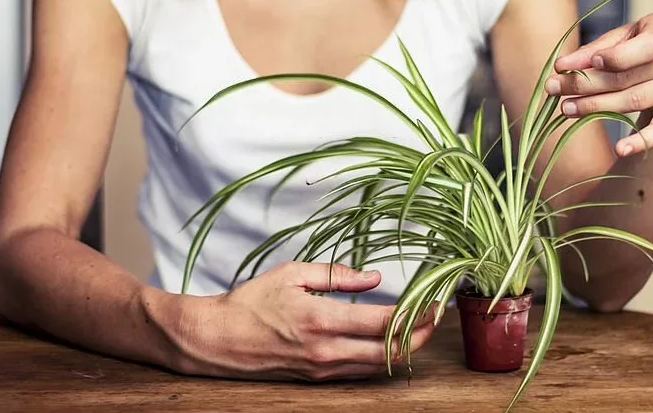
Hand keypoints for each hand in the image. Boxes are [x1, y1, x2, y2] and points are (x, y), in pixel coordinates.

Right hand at [165, 262, 437, 380]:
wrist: (217, 339)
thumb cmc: (251, 302)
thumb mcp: (292, 275)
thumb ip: (336, 276)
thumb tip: (375, 278)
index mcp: (320, 319)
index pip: (382, 322)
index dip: (414, 314)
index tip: (433, 302)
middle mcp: (325, 350)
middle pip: (389, 352)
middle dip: (419, 336)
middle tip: (435, 317)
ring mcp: (322, 368)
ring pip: (377, 366)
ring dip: (402, 349)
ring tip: (418, 327)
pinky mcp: (316, 377)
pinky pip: (358, 371)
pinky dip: (379, 358)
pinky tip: (388, 343)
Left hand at [544, 13, 652, 156]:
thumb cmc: (640, 46)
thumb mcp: (621, 38)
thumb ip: (595, 50)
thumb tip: (563, 66)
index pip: (645, 46)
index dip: (616, 56)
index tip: (589, 63)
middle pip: (627, 77)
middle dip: (585, 84)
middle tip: (554, 87)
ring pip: (633, 101)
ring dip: (595, 107)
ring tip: (566, 108)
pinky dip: (640, 141)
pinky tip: (620, 149)